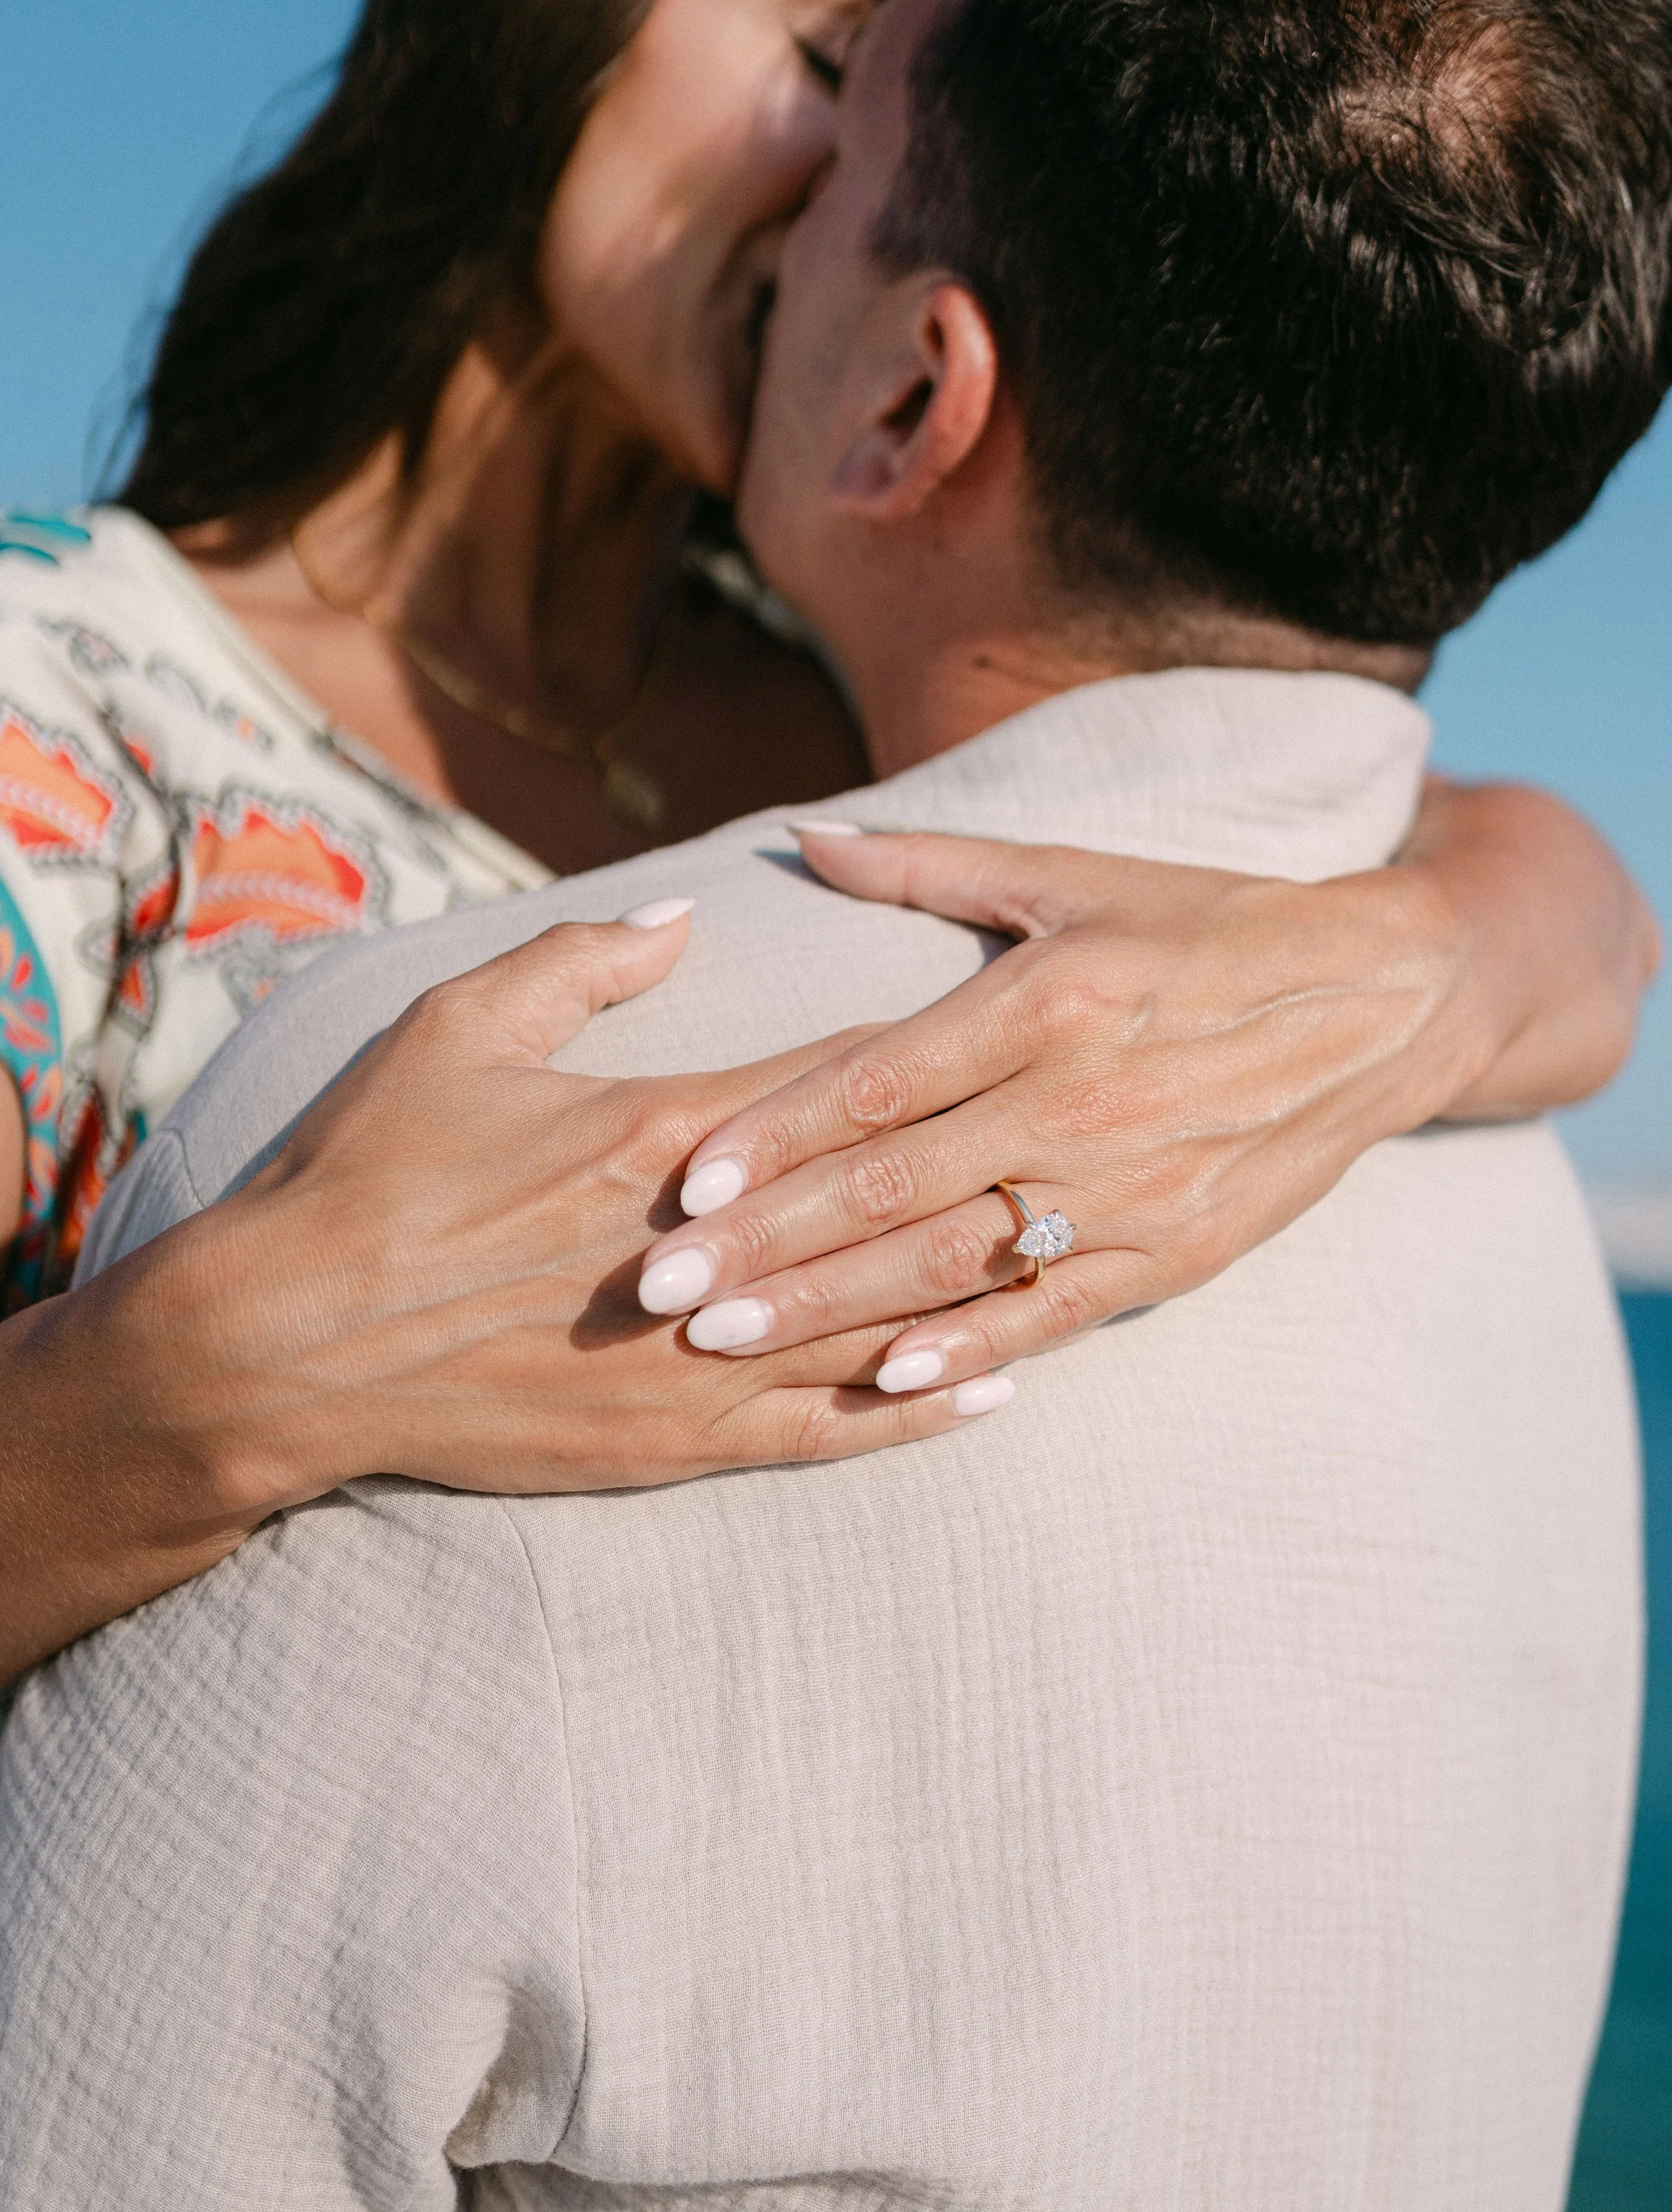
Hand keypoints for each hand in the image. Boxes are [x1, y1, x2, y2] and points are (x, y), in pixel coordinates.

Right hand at [175, 902, 998, 1509]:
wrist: (282, 1344)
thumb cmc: (365, 1170)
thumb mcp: (454, 1027)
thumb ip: (578, 962)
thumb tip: (681, 917)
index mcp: (655, 1133)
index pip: (831, 1086)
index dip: (927, 1055)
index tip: (1010, 1019)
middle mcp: (698, 1251)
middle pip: (882, 1207)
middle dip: (988, 1170)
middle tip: (1091, 1136)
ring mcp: (691, 1360)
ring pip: (874, 1324)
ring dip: (978, 1292)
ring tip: (1073, 1256)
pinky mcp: (669, 1445)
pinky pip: (821, 1433)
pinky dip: (913, 1412)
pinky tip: (992, 1391)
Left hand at [635, 827, 1499, 1391]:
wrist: (1387, 999)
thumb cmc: (1210, 923)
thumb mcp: (1075, 875)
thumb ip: (927, 863)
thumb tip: (802, 837)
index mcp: (1046, 998)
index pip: (877, 1079)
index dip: (772, 1135)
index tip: (677, 1180)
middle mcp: (1081, 1098)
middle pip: (892, 1187)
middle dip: (762, 1242)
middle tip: (653, 1289)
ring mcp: (1129, 1189)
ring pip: (953, 1263)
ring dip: (829, 1309)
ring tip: (721, 1341)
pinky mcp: (1175, 1254)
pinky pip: (1053, 1315)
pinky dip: (969, 1352)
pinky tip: (884, 1381)